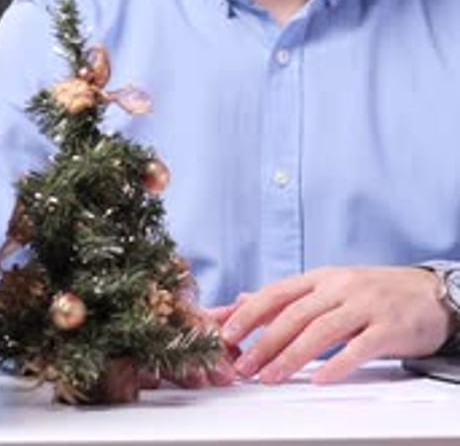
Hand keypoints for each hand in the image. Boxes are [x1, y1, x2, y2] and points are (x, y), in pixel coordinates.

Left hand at [219, 266, 452, 383]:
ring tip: (270, 377)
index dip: (249, 314)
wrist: (429, 293)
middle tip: (244, 367)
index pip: (277, 293)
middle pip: (294, 314)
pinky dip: (336, 364)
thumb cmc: (373, 292)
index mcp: (322, 277)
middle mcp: (340, 287)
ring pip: (320, 331)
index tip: (226, 334)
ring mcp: (365, 305)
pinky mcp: (388, 327)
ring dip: (291, 356)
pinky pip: (358, 347)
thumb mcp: (329, 287)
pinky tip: (319, 379)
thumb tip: (242, 301)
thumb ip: (287, 297)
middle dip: (265, 342)